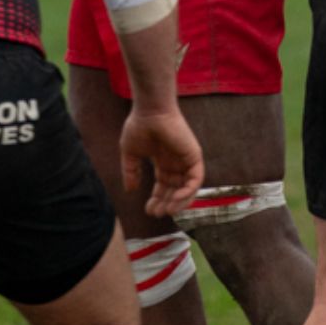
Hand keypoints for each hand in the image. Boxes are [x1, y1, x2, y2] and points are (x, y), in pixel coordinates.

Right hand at [122, 102, 203, 218]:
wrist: (150, 110)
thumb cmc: (139, 125)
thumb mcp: (131, 153)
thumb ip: (131, 172)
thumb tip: (130, 190)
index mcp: (164, 162)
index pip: (163, 187)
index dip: (157, 200)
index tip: (148, 210)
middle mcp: (176, 163)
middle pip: (175, 191)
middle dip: (166, 204)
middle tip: (156, 213)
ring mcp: (186, 160)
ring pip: (187, 189)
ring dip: (178, 202)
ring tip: (166, 211)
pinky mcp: (194, 156)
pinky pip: (195, 180)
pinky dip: (187, 193)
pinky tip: (174, 200)